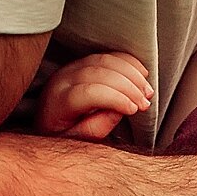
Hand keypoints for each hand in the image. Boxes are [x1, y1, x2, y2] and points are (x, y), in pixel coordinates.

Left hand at [35, 51, 152, 139]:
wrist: (49, 123)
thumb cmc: (64, 135)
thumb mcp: (78, 141)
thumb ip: (97, 127)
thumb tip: (120, 109)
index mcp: (58, 102)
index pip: (88, 93)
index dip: (115, 98)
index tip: (134, 110)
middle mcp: (62, 80)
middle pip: (98, 73)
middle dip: (127, 86)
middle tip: (145, 103)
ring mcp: (71, 67)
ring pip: (104, 60)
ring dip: (131, 73)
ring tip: (147, 92)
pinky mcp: (82, 62)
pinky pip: (107, 54)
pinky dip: (127, 62)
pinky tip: (142, 74)